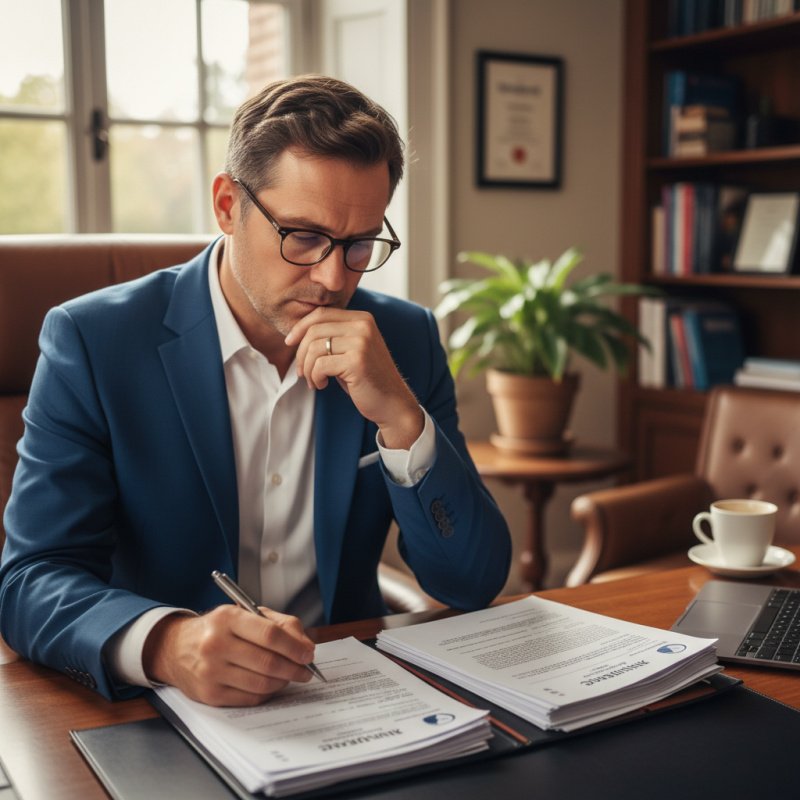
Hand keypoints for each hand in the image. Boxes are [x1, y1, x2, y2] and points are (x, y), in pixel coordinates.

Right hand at [142, 605, 315, 705]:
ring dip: (283, 682)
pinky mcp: (209, 694)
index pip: (270, 634)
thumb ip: (280, 624)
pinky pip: (250, 698)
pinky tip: (271, 684)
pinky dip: (267, 693)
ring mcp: (211, 671)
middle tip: (306, 670)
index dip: (295, 647)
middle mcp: (216, 644)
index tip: (308, 654)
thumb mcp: (245, 614)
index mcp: (228, 618)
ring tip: (289, 676)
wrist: (176, 648)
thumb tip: (305, 646)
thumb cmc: (218, 629)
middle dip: (294, 668)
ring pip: (261, 683)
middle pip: (268, 661)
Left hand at [285, 307, 423, 449]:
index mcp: (362, 319)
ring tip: (314, 381)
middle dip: (301, 353)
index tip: (290, 343)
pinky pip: (320, 365)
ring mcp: (361, 342)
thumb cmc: (366, 379)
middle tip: (302, 372)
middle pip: (314, 330)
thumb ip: (333, 336)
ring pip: (314, 348)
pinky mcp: (357, 361)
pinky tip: (323, 385)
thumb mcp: (350, 351)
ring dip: (307, 369)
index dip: (300, 327)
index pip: (321, 313)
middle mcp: (363, 326)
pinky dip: (315, 378)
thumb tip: (297, 331)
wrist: (392, 403)